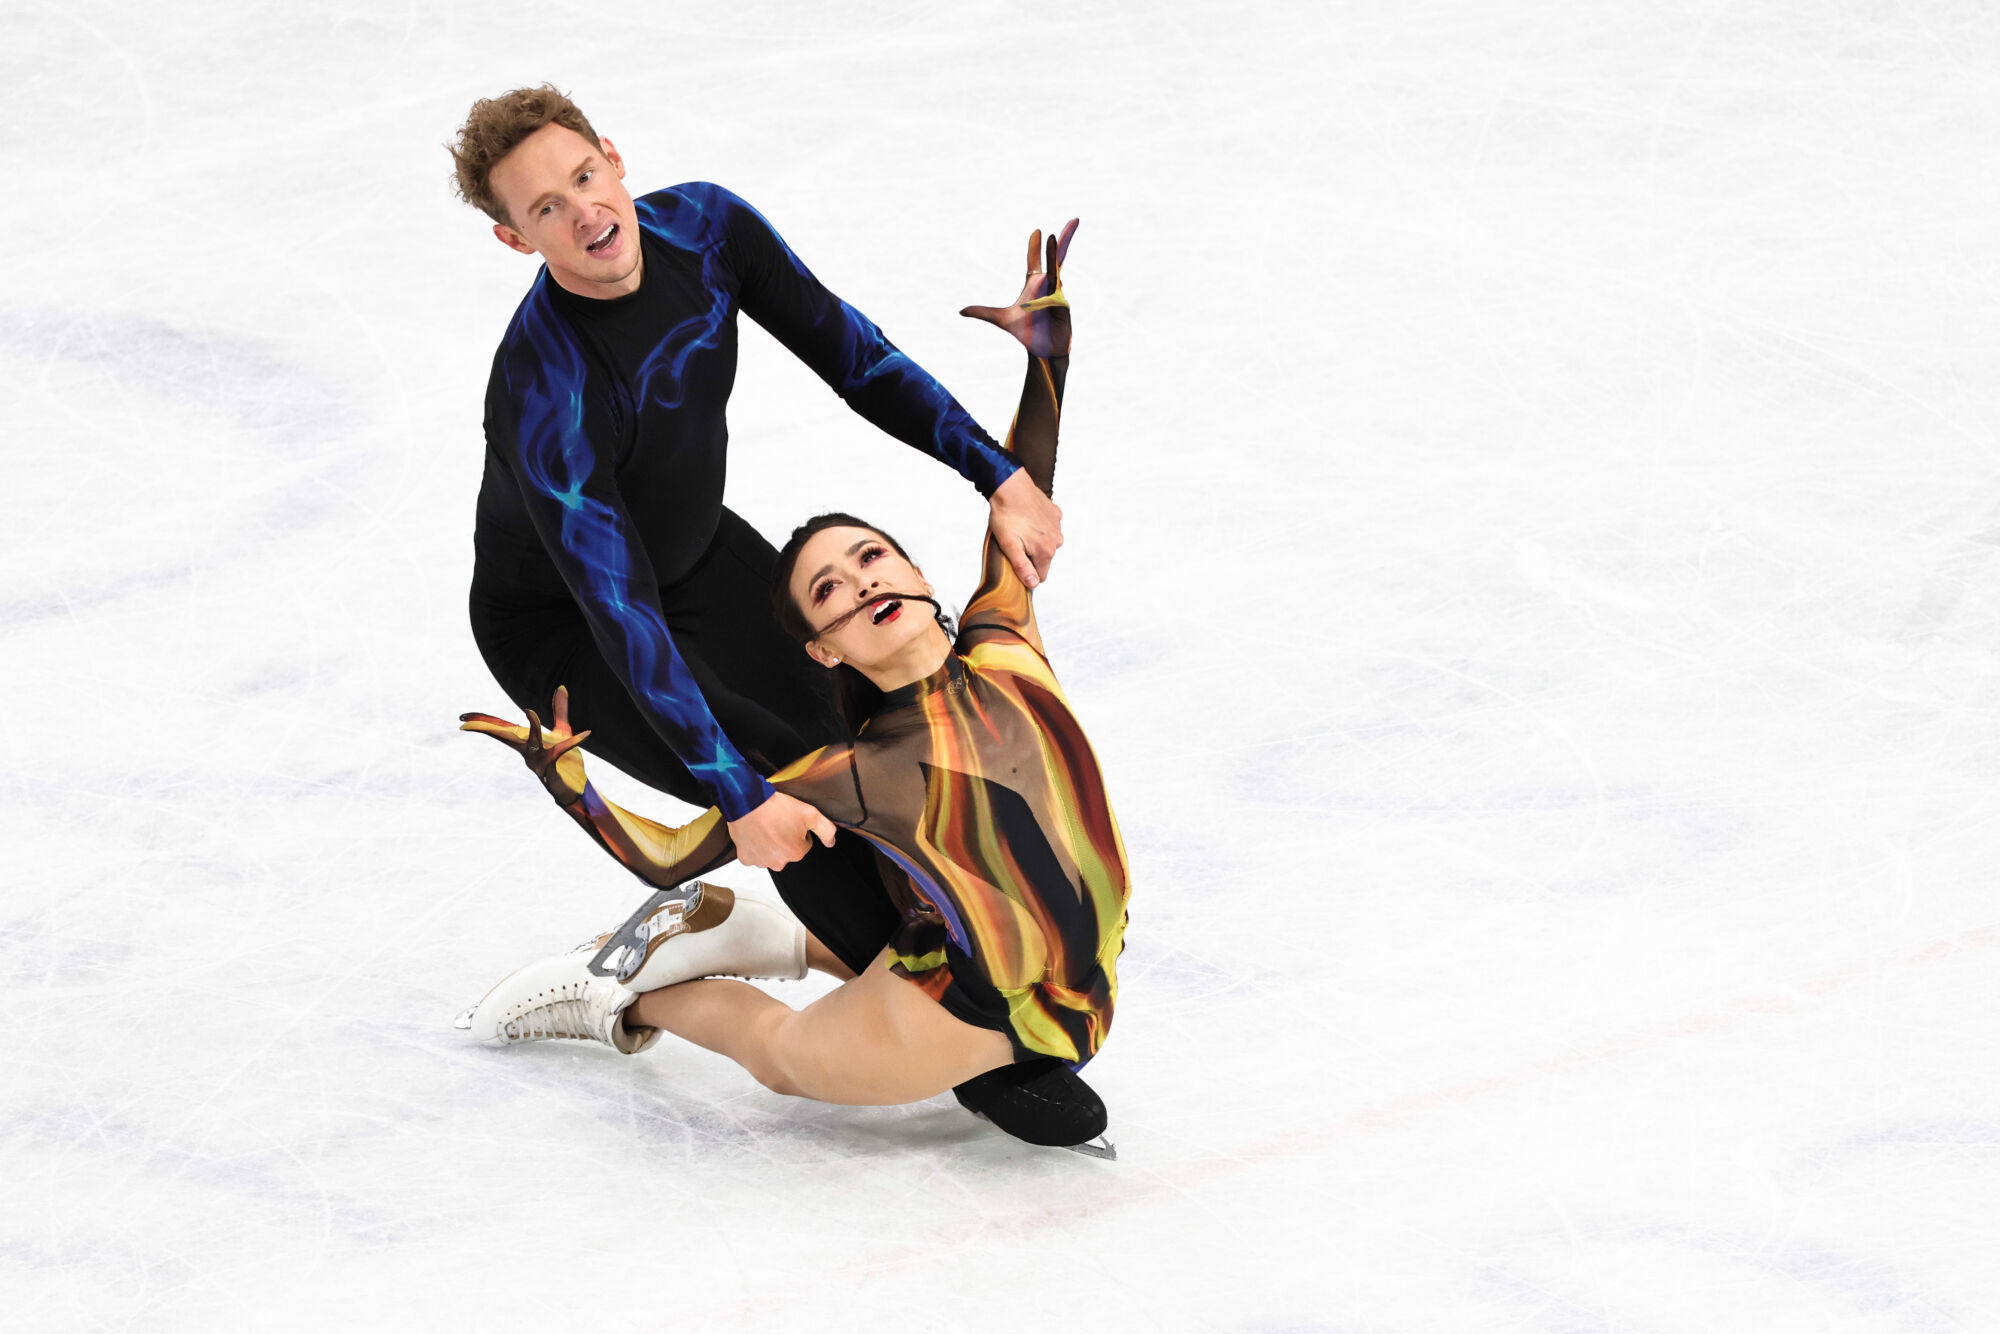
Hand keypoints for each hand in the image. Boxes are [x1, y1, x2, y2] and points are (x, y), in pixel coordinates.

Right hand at [460, 685, 592, 803]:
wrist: (577, 789)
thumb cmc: (566, 763)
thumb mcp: (563, 732)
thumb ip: (560, 710)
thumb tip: (562, 687)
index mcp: (526, 743)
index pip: (502, 729)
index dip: (484, 723)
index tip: (463, 717)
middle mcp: (527, 752)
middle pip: (504, 736)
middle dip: (486, 728)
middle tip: (464, 723)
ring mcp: (538, 762)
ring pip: (531, 742)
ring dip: (531, 726)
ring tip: (529, 710)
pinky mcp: (552, 770)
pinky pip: (559, 753)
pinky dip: (572, 742)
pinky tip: (585, 733)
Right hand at [727, 790, 837, 870]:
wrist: (748, 802)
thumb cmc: (775, 807)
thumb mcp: (810, 813)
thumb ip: (826, 830)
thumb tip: (831, 842)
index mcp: (796, 853)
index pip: (803, 845)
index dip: (798, 831)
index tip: (790, 821)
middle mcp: (779, 862)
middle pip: (786, 851)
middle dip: (784, 839)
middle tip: (778, 822)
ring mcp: (761, 861)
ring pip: (770, 854)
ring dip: (769, 844)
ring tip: (766, 826)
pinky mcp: (746, 858)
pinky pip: (754, 855)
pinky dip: (755, 846)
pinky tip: (755, 833)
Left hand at [960, 218, 1077, 358]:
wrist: (1042, 351)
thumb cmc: (1027, 333)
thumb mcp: (1001, 320)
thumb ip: (983, 312)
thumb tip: (961, 311)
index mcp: (1035, 284)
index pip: (1035, 261)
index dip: (1035, 246)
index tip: (1036, 231)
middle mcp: (1049, 285)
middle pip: (1057, 257)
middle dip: (1064, 238)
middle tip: (1074, 219)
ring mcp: (1058, 294)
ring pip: (1055, 273)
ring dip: (1053, 254)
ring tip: (1052, 235)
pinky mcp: (1064, 307)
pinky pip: (1054, 299)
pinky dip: (1047, 300)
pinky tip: (1040, 307)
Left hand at [989, 467, 1063, 587]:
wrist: (1010, 486)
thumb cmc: (1006, 515)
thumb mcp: (1009, 545)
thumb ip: (1022, 567)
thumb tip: (1033, 584)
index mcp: (1045, 551)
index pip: (1040, 576)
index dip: (1026, 572)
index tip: (1016, 560)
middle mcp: (1056, 540)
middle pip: (1043, 559)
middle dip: (1030, 555)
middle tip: (1015, 540)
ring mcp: (1057, 527)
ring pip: (1047, 544)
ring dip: (1035, 540)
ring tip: (1020, 528)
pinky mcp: (1056, 514)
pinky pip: (1049, 528)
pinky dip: (1040, 526)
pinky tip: (1028, 518)